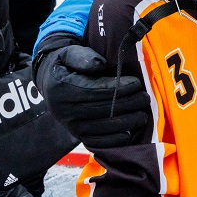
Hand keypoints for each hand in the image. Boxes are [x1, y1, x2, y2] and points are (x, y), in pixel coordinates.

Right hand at [33, 33, 150, 149]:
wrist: (51, 83)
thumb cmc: (67, 65)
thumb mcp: (69, 53)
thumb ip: (83, 56)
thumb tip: (99, 64)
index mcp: (65, 89)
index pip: (98, 91)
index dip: (120, 88)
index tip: (136, 83)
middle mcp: (67, 110)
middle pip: (105, 110)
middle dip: (129, 104)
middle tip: (145, 98)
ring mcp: (72, 126)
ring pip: (105, 128)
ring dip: (128, 123)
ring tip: (143, 115)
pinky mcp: (78, 136)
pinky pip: (98, 143)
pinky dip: (115, 140)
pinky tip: (129, 133)